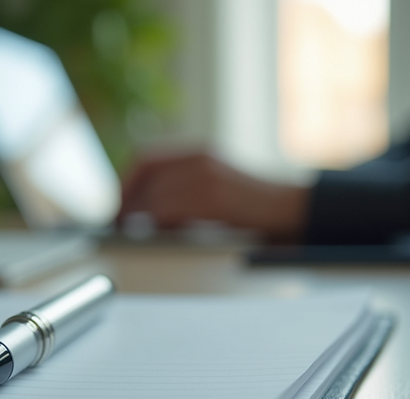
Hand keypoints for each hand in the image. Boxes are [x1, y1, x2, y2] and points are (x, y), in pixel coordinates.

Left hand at [119, 153, 311, 239]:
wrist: (293, 210)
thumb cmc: (253, 207)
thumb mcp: (216, 185)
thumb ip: (184, 187)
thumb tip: (143, 209)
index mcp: (198, 152)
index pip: (146, 159)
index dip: (126, 183)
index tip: (116, 205)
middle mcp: (200, 158)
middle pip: (145, 176)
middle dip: (126, 202)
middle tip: (116, 225)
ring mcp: (207, 176)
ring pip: (154, 195)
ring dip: (138, 217)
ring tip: (130, 233)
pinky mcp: (214, 198)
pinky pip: (170, 210)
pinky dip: (155, 223)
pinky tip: (154, 234)